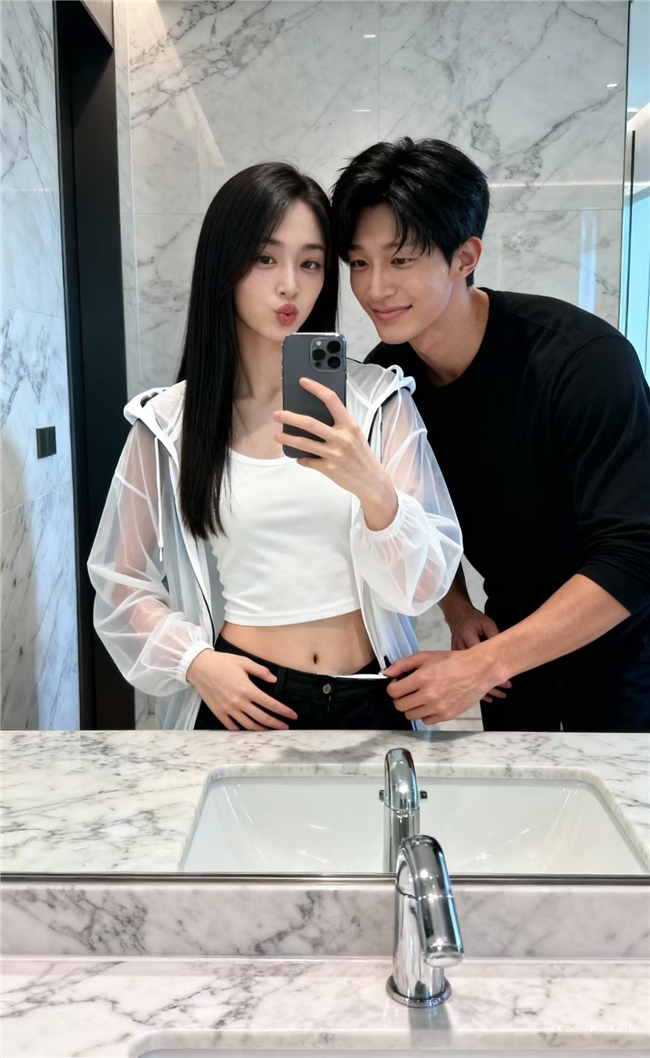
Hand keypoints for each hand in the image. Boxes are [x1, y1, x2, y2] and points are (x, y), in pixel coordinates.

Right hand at [186, 650, 297, 730]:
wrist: (199, 666)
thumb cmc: (221, 662)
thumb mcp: (244, 662)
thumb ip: (261, 671)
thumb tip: (274, 680)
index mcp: (247, 689)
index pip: (270, 704)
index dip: (283, 711)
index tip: (292, 716)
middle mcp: (239, 702)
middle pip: (262, 718)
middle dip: (276, 724)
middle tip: (286, 727)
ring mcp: (228, 709)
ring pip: (248, 725)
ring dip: (261, 730)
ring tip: (269, 730)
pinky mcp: (218, 712)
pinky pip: (232, 726)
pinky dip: (241, 730)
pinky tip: (247, 729)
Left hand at [273, 378, 396, 521]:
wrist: (371, 481)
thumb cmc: (361, 455)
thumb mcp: (355, 435)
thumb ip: (339, 425)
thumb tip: (315, 415)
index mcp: (350, 425)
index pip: (332, 400)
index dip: (316, 388)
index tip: (303, 381)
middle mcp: (342, 438)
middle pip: (310, 423)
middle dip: (290, 417)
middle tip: (277, 414)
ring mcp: (334, 454)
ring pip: (304, 443)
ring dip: (287, 438)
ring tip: (277, 435)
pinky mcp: (328, 468)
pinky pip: (308, 461)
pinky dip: (301, 458)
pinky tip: (298, 456)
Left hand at [383, 649, 499, 724]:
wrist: (478, 670)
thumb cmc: (453, 662)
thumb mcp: (426, 656)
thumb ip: (403, 664)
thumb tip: (386, 673)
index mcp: (422, 678)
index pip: (393, 692)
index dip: (393, 688)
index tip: (398, 684)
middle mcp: (428, 695)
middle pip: (400, 706)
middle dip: (400, 698)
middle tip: (408, 691)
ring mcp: (438, 707)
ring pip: (411, 716)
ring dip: (412, 707)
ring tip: (420, 697)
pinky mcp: (446, 715)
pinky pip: (426, 721)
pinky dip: (426, 714)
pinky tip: (431, 703)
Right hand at [446, 605, 511, 702]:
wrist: (457, 616)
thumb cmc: (473, 619)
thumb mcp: (487, 624)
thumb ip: (495, 636)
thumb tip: (504, 651)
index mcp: (468, 640)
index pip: (481, 661)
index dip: (493, 673)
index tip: (504, 682)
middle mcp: (460, 651)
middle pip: (474, 673)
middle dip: (490, 685)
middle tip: (503, 693)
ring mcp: (456, 658)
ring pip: (469, 678)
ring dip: (483, 688)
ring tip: (497, 696)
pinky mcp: (456, 662)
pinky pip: (465, 677)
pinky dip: (475, 686)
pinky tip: (483, 694)